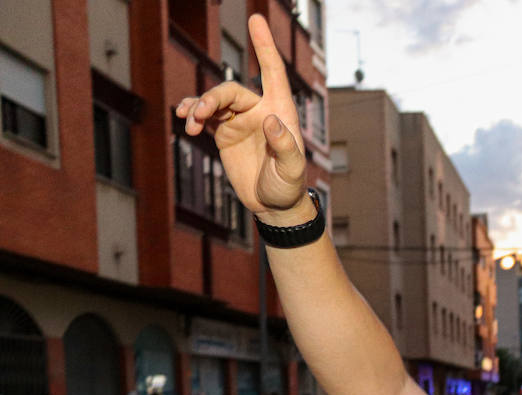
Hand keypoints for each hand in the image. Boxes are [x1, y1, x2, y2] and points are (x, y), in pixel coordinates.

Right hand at [173, 14, 307, 220]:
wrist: (273, 205)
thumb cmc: (289, 186)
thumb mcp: (292, 170)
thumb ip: (285, 146)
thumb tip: (271, 119)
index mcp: (280, 111)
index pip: (272, 73)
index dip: (264, 46)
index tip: (255, 18)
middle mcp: (259, 110)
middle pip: (231, 91)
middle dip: (212, 98)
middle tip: (198, 114)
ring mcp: (239, 120)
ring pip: (214, 101)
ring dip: (198, 106)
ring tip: (189, 120)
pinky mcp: (224, 133)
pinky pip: (204, 116)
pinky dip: (192, 114)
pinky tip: (185, 121)